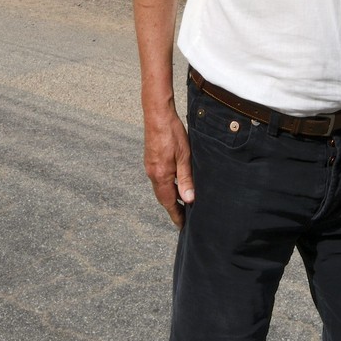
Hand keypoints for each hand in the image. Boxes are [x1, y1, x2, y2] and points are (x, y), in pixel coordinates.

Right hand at [143, 105, 194, 227]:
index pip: (168, 202)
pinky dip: (167, 185)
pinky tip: (176, 182)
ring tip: (182, 202)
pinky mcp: (151, 159)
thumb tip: (189, 200)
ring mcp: (150, 166)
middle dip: (173, 208)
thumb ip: (186, 178)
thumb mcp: (184, 156)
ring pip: (161, 187)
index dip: (176, 215)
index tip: (182, 226)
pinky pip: (159, 178)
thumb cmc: (172, 132)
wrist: (157, 113)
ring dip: (170, 196)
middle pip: (163, 197)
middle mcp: (153, 173)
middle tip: (183, 218)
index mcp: (161, 175)